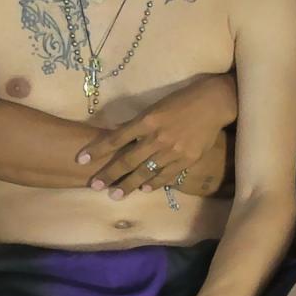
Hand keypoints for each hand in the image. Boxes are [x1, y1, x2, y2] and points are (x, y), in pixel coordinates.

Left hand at [78, 74, 237, 196]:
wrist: (213, 103)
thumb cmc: (182, 101)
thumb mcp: (156, 107)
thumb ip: (139, 124)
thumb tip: (120, 137)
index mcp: (147, 120)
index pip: (116, 138)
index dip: (98, 150)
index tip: (81, 160)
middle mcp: (157, 137)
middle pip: (128, 160)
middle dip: (109, 174)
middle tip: (94, 185)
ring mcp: (173, 151)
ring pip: (145, 172)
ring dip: (128, 185)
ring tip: (114, 195)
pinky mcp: (187, 159)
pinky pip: (166, 176)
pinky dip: (153, 184)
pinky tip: (143, 189)